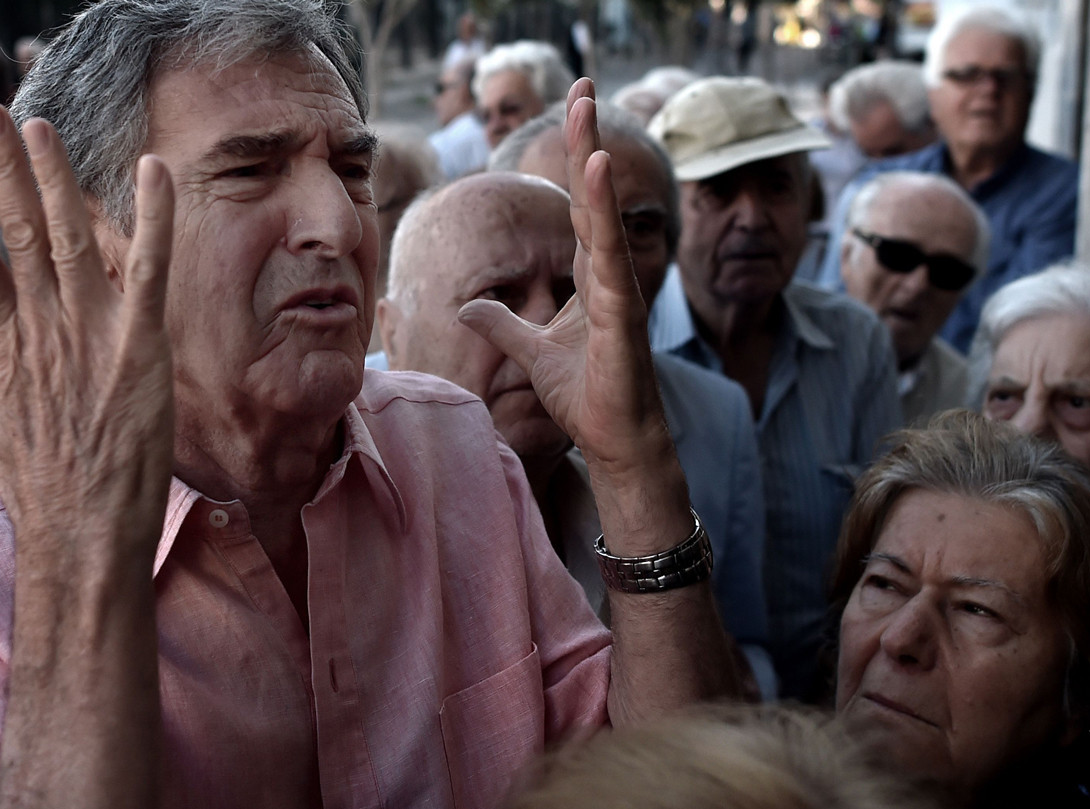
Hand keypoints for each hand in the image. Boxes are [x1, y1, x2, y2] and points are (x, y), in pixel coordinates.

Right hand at [0, 101, 173, 808]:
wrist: (83, 541)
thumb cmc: (42, 495)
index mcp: (4, 350)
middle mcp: (41, 334)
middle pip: (14, 233)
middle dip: (1, 169)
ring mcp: (89, 339)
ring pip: (69, 239)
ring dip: (56, 177)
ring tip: (40, 125)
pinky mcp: (138, 350)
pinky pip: (147, 271)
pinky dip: (153, 218)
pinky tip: (153, 168)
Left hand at [458, 79, 689, 551]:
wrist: (613, 442)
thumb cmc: (585, 397)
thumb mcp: (529, 353)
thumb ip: (501, 324)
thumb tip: (466, 306)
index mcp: (589, 276)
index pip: (579, 206)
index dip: (575, 160)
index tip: (572, 112)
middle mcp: (608, 273)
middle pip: (594, 194)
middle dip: (587, 138)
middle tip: (583, 84)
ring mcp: (619, 290)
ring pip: (603, 214)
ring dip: (593, 160)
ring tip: (585, 111)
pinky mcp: (622, 315)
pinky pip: (610, 255)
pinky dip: (603, 213)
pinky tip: (594, 174)